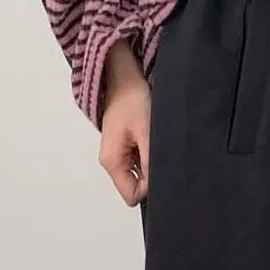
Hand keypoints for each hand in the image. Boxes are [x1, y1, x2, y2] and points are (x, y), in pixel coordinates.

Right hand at [99, 41, 150, 205]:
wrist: (124, 73)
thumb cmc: (132, 97)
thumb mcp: (147, 134)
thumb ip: (150, 164)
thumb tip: (158, 187)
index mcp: (111, 162)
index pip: (132, 196)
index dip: (150, 186)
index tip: (158, 165)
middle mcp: (111, 160)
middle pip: (136, 184)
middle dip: (151, 172)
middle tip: (157, 148)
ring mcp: (117, 152)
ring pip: (140, 171)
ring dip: (150, 159)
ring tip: (152, 137)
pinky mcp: (124, 144)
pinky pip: (140, 158)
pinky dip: (149, 150)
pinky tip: (150, 134)